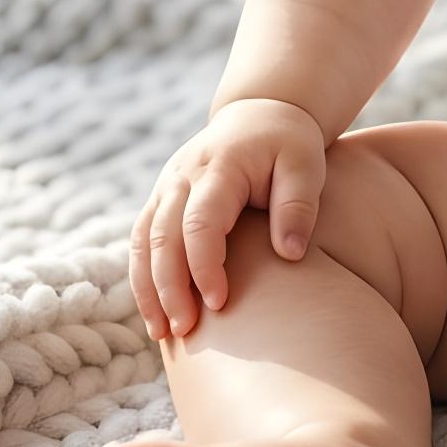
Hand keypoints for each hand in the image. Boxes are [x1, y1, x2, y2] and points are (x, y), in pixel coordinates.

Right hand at [130, 96, 328, 342]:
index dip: (205, 266)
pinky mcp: (161, 198)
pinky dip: (143, 276)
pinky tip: (155, 311)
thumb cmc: (288, 143)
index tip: (220, 304)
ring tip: (163, 333)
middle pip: (162, 237)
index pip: (201, 223)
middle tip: (185, 331)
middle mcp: (182, 176)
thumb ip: (298, 205)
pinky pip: (141, 240)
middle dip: (169, 288)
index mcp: (219, 167)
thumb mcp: (305, 164)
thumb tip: (290, 254)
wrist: (260, 112)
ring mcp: (166, 186)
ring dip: (148, 288)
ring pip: (142, 241)